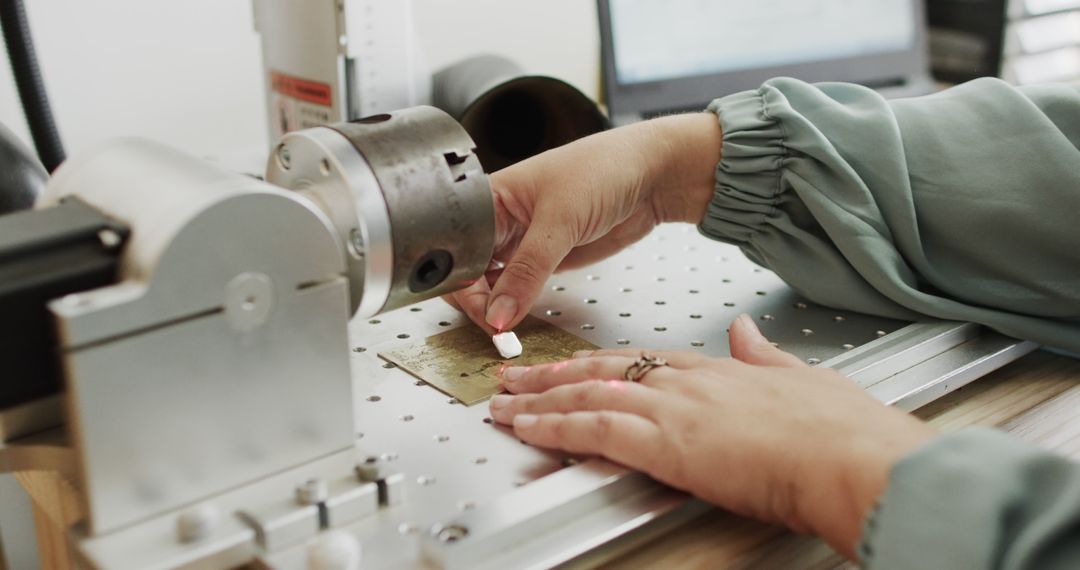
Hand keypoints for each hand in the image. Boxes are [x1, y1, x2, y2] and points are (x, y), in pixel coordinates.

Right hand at [444, 113, 722, 333]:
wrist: (652, 176)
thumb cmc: (604, 169)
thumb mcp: (560, 220)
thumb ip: (527, 272)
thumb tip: (499, 315)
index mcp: (489, 198)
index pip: (458, 249)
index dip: (462, 283)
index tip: (483, 313)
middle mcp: (500, 220)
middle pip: (468, 270)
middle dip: (476, 301)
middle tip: (496, 327)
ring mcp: (521, 241)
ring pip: (491, 283)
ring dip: (496, 307)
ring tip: (506, 328)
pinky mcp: (544, 259)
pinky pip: (519, 287)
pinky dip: (516, 306)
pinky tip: (519, 317)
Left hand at [488, 314, 937, 558]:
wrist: (850, 456)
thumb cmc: (838, 431)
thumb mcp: (801, 378)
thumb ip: (764, 354)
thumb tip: (745, 332)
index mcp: (716, 369)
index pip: (642, 358)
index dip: (599, 361)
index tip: (571, 362)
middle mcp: (686, 382)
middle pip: (603, 368)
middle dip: (553, 373)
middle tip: (515, 375)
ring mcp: (673, 408)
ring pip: (587, 394)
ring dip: (539, 400)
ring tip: (503, 403)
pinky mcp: (666, 442)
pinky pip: (593, 428)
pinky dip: (554, 427)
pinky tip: (527, 428)